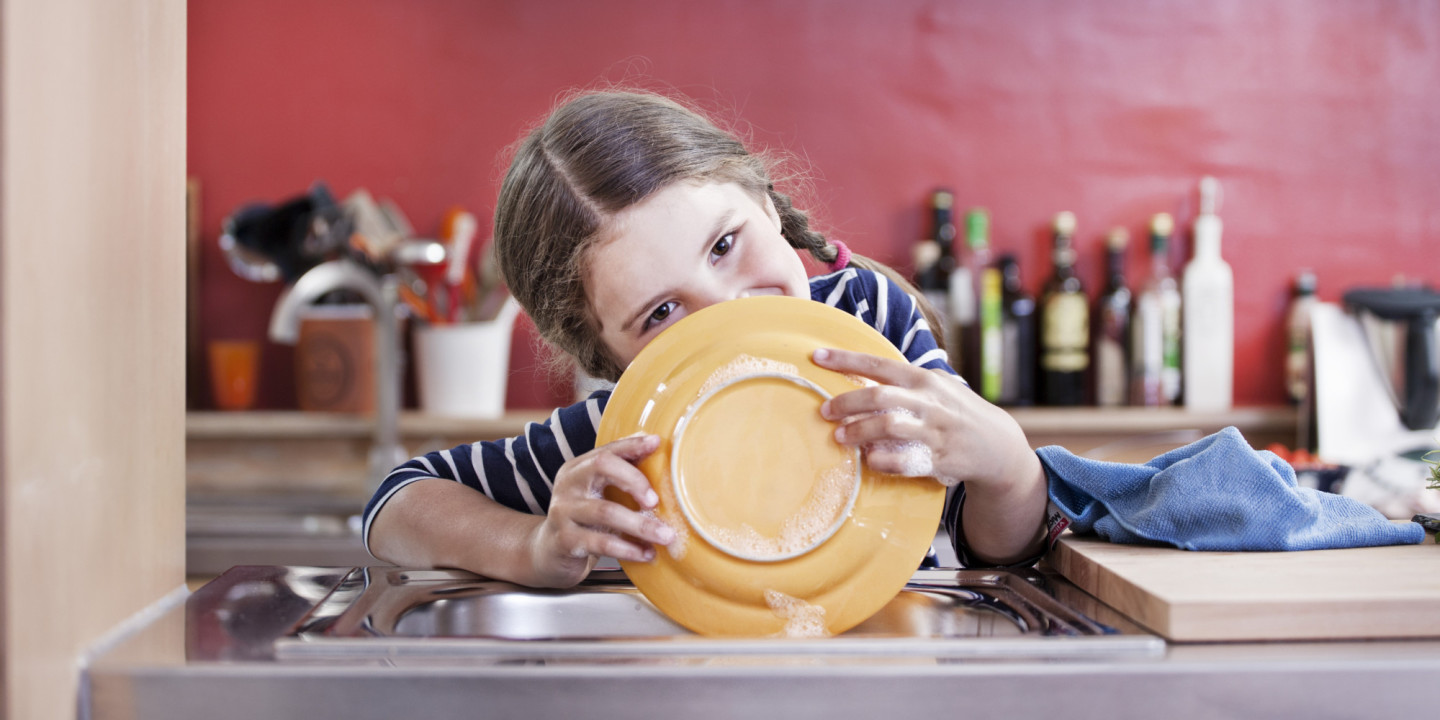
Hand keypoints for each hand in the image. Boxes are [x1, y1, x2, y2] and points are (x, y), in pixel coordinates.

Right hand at [527, 434, 675, 587]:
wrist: (548, 554)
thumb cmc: (583, 521)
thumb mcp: (596, 495)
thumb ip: (619, 476)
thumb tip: (653, 450)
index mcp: (577, 469)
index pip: (606, 450)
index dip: (631, 445)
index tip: (656, 444)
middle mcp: (568, 485)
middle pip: (602, 467)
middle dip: (635, 480)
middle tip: (656, 501)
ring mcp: (563, 512)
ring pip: (606, 511)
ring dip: (641, 525)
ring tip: (666, 536)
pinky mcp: (565, 540)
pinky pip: (602, 543)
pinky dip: (629, 549)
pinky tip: (646, 553)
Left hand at [812, 348, 1033, 489]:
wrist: (995, 444)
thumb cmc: (955, 411)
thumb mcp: (935, 386)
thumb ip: (903, 381)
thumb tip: (859, 375)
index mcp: (923, 379)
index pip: (878, 364)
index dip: (845, 360)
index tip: (817, 357)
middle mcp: (928, 402)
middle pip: (879, 397)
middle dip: (845, 403)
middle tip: (825, 411)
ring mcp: (933, 431)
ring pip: (888, 427)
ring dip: (858, 432)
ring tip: (840, 437)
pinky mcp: (936, 459)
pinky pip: (901, 461)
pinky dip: (880, 460)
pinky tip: (868, 459)